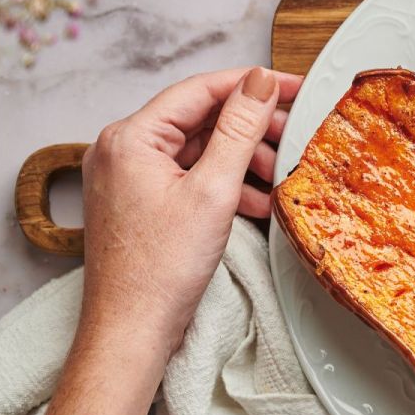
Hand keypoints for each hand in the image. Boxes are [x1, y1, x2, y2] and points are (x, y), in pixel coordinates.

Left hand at [76, 67, 303, 363]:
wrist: (130, 331)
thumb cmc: (159, 271)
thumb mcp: (213, 191)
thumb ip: (239, 130)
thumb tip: (259, 83)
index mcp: (130, 137)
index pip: (200, 90)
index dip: (252, 86)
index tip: (293, 87)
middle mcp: (121, 150)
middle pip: (198, 119)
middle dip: (250, 129)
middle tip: (292, 137)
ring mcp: (126, 177)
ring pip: (196, 149)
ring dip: (240, 159)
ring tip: (276, 177)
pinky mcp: (137, 202)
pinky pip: (187, 176)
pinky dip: (222, 183)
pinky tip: (253, 201)